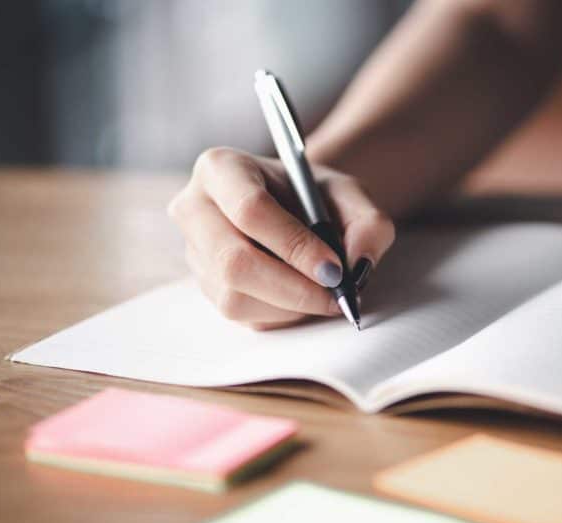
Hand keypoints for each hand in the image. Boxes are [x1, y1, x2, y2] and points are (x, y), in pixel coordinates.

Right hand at [169, 147, 394, 329]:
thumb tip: (357, 265)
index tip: (334, 269)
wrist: (293, 208)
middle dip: (292, 288)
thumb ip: (368, 223)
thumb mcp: (349, 194)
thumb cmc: (314, 195)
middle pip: (233, 261)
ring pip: (233, 297)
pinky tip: (302, 298)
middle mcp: (194, 208)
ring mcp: (193, 251)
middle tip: (335, 295)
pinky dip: (279, 315)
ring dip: (288, 306)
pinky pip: (239, 315)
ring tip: (323, 295)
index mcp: (221, 168)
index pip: (250, 210)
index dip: (294, 245)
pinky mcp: (204, 285)